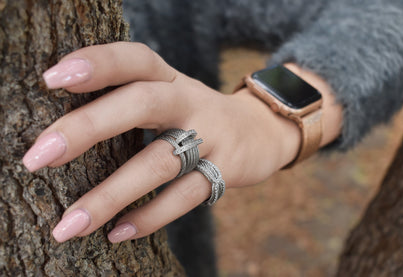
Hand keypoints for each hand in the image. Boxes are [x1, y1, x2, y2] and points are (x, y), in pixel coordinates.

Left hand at [22, 42, 340, 242]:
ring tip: (69, 225)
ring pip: (159, 162)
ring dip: (111, 195)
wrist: (261, 130)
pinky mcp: (225, 171)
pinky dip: (149, 216)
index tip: (52, 80)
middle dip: (89, 128)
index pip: (134, 59)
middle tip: (37, 158)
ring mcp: (210, 137)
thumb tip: (64, 132)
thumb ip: (129, 102)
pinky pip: (184, 197)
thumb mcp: (171, 95)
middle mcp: (189, 102)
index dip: (97, 63)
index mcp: (170, 80)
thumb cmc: (197, 114)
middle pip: (141, 104)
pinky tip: (118, 232)